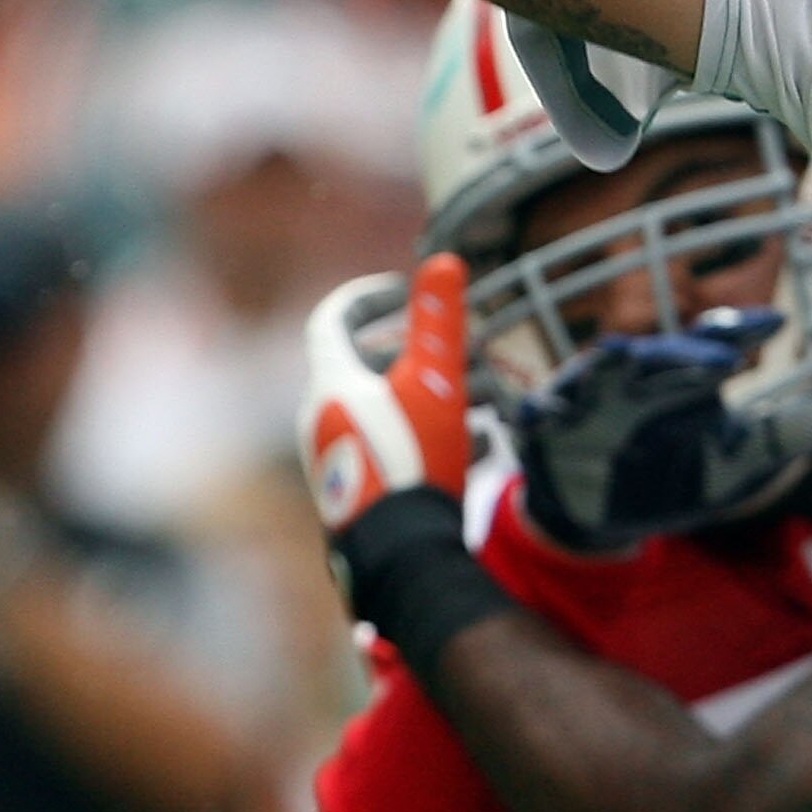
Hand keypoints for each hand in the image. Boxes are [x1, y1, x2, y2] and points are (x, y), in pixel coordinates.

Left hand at [301, 255, 473, 532]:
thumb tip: (444, 260)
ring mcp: (338, 453)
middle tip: (467, 348)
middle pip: (367, 363)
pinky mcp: (357, 485)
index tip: (407, 289)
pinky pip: (392, 440)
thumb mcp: (436, 382)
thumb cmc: (412, 459)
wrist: (398, 551)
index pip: (333, 319)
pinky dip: (430, 430)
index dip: (368, 295)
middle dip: (424, 350)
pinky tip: (479, 444)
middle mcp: (324, 415)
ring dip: (436, 391)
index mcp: (332, 384)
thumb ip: (439, 320)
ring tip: (487, 398)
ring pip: (387, 403)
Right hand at [513, 309, 811, 553]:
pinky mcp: (546, 427)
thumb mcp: (740, 460)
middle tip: (723, 357)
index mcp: (688, 376)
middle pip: (664, 353)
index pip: (716, 342)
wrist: (604, 516)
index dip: (742, 329)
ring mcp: (590, 398)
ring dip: (609, 364)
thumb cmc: (678, 473)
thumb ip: (793, 431)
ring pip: (599, 370)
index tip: (774, 325)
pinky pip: (538, 413)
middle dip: (689, 352)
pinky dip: (541, 410)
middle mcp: (641, 377)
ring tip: (621, 355)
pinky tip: (545, 413)